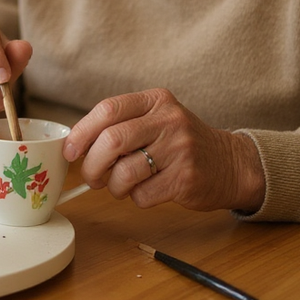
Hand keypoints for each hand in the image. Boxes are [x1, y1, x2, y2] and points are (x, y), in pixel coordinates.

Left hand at [63, 88, 265, 212]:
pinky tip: (146, 191)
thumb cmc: (180, 143)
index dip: (82, 132)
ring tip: (120, 186)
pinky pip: (142, 194)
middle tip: (91, 177)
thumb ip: (121, 125)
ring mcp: (179, 149)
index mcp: (155, 100)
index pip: (107, 109)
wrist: (230, 163)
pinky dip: (135, 198)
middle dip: (92, 165)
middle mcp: (168, 120)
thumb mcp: (157, 119)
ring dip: (113, 186)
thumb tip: (76, 146)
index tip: (70, 151)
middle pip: (111, 141)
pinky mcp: (186, 179)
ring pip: (124, 172)